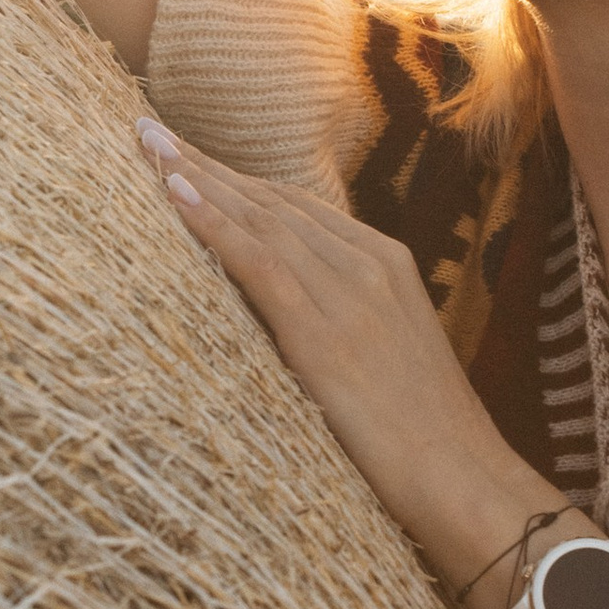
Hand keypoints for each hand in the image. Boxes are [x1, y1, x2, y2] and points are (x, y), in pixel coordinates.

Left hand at [138, 120, 543, 576]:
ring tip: (146, 146)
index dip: (237, 177)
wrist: (462, 478)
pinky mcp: (324, 336)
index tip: (186, 153)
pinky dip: (214, 224)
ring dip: (196, 179)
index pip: (295, 206)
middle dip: (206, 163)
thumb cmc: (422, 437)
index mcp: (385, 264)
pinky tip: (174, 194)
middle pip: (271, 201)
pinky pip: (259, 263)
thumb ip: (342, 320)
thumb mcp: (386, 356)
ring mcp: (349, 296)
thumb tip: (282, 316)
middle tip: (147, 130)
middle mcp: (368, 265)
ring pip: (259, 220)